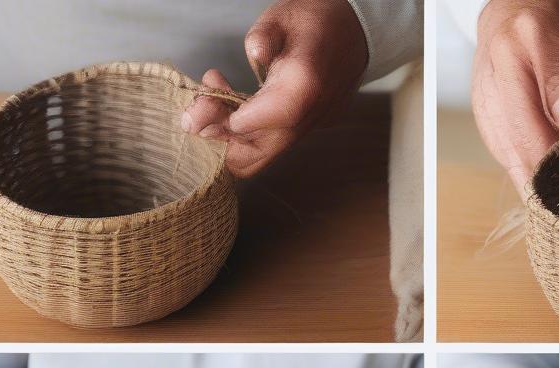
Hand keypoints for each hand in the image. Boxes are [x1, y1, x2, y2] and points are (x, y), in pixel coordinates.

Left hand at [181, 0, 368, 176]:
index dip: (220, 120)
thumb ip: (261, 40)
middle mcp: (307, 118)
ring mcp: (308, 129)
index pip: (252, 125)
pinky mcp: (306, 132)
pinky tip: (236, 107)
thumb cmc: (318, 19)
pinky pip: (270, 148)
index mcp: (302, 86)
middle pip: (253, 156)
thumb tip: (251, 57)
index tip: (203, 102)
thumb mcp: (283, 17)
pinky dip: (245, 135)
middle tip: (200, 108)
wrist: (357, 34)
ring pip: (260, 158)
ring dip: (228, 138)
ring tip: (215, 102)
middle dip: (217, 138)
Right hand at [473, 0, 558, 196]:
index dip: (557, 159)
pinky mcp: (483, 113)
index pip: (535, 122)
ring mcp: (484, 97)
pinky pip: (501, 150)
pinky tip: (537, 184)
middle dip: (545, 179)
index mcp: (518, 54)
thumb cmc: (555, 14)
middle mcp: (494, 79)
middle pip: (517, 145)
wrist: (519, 0)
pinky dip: (521, 169)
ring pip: (506, 153)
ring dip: (532, 180)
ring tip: (556, 201)